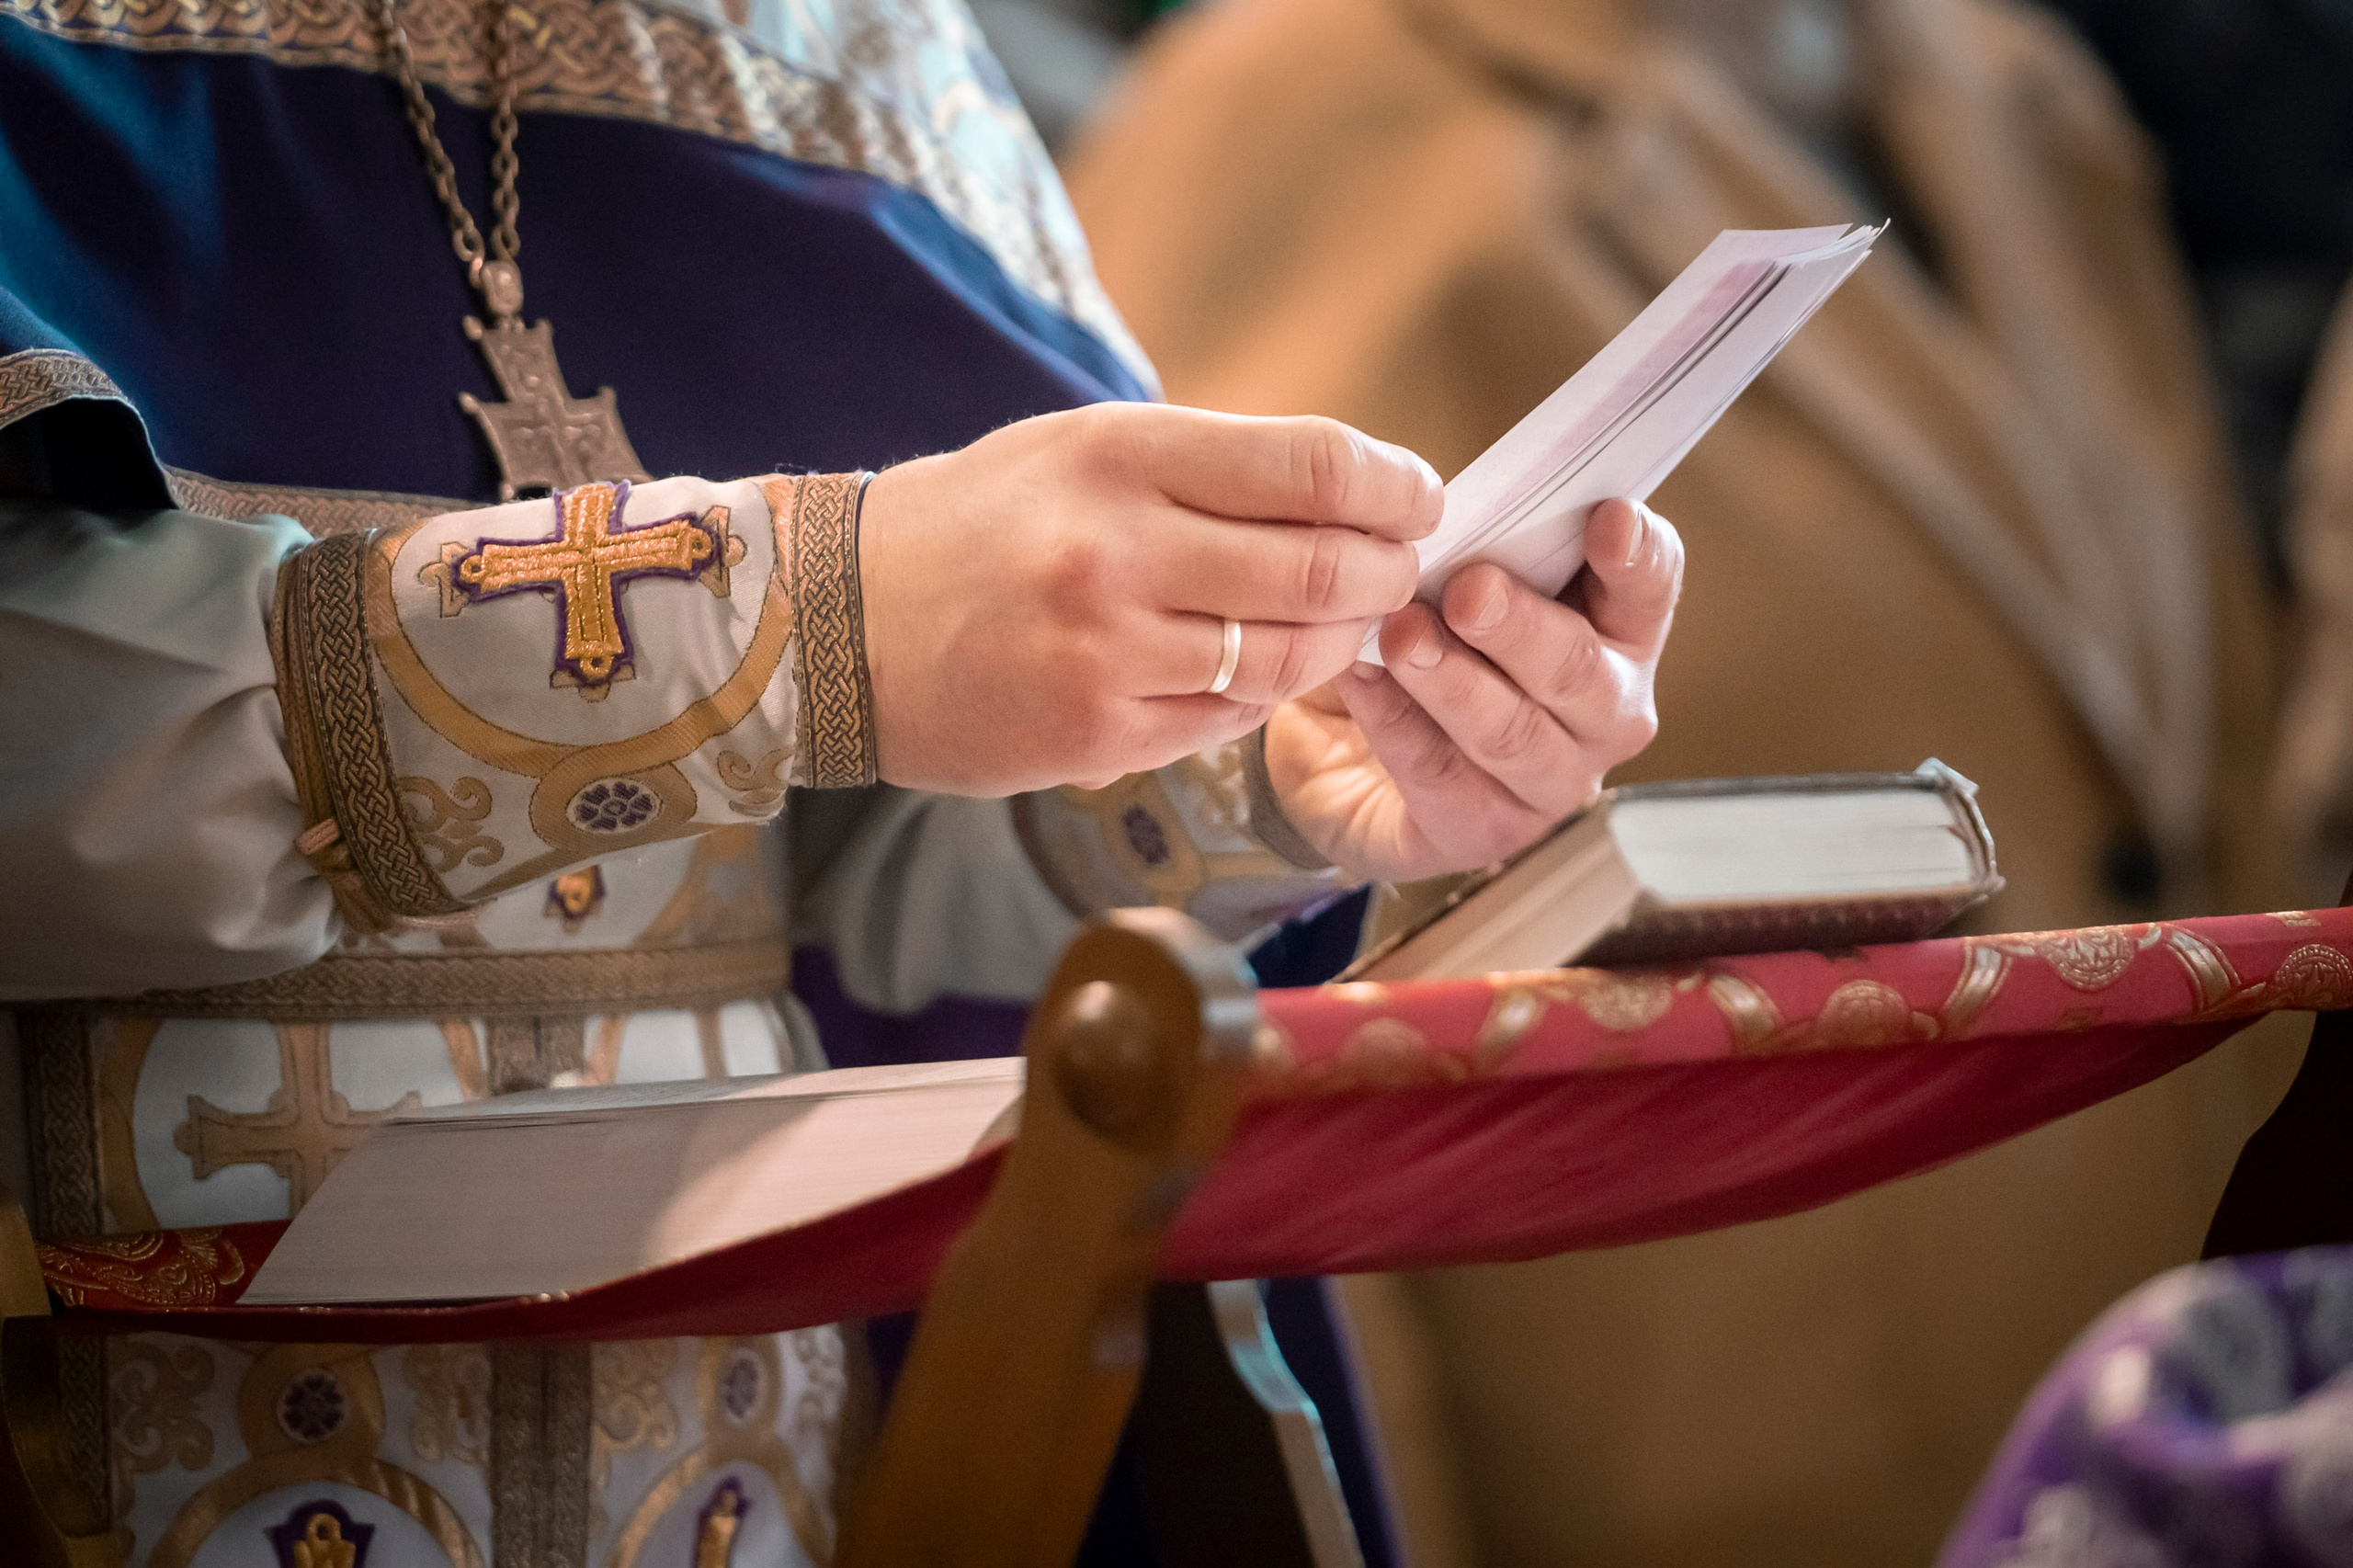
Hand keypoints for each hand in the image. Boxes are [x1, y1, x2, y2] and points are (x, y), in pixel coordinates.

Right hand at [859, 404, 1438, 793]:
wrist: (836, 621)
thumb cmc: (978, 524)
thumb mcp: (1081, 449)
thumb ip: (1209, 466)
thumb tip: (1352, 489)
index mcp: (1118, 454)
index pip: (1311, 462)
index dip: (1393, 485)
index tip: (1418, 498)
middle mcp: (1117, 551)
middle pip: (1323, 565)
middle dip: (1390, 570)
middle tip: (1402, 570)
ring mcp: (1108, 653)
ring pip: (1290, 657)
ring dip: (1342, 642)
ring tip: (1346, 624)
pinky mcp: (1098, 736)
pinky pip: (1230, 721)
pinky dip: (1267, 696)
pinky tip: (1264, 671)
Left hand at [1264, 498, 1682, 881]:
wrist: (1343, 747)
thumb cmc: (1426, 637)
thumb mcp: (1449, 577)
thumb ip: (1473, 546)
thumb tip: (1440, 515)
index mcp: (1616, 632)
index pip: (1649, 587)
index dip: (1635, 554)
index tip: (1606, 516)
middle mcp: (1605, 713)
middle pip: (1582, 672)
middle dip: (1524, 628)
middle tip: (1469, 589)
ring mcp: (1552, 781)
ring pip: (1514, 733)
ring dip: (1455, 681)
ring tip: (1402, 636)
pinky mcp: (1485, 830)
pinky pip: (1442, 775)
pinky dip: (1397, 721)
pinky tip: (1361, 679)